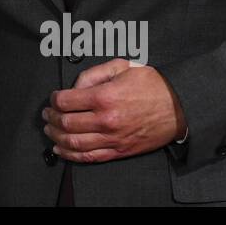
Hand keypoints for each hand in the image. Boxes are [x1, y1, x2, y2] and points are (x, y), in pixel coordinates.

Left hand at [41, 59, 187, 162]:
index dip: (54, 99)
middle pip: (66, 122)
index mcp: (105, 97)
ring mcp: (112, 138)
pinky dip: (71, 155)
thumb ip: (94, 74)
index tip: (53, 98)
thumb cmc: (152, 85)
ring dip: (56, 136)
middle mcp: (106, 120)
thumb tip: (75, 86)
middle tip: (47, 114)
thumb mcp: (122, 67)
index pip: (66, 101)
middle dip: (51, 118)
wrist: (178, 106)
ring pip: (74, 142)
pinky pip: (89, 157)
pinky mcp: (119, 151)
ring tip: (50, 130)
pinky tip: (61, 149)